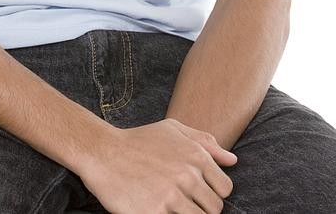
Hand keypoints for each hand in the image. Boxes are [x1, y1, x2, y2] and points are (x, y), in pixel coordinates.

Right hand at [77, 117, 237, 212]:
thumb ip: (204, 142)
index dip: (212, 192)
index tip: (195, 191)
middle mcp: (187, 176)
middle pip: (214, 209)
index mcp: (195, 155)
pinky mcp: (154, 212)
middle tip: (180, 200)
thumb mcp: (171, 130)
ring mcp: (171, 196)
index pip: (224, 189)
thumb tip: (232, 160)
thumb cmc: (138, 141)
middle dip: (200, 207)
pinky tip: (159, 208)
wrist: (102, 152)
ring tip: (170, 206)